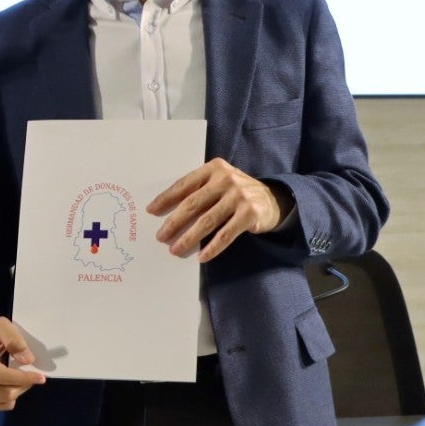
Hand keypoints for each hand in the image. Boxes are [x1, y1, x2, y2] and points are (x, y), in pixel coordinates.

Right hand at [0, 317, 45, 410]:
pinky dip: (12, 397)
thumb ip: (14, 340)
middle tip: (32, 374)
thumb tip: (27, 360)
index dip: (20, 377)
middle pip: (4, 392)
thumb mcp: (1, 326)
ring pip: (5, 400)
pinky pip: (3, 406)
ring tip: (20, 376)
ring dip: (19, 389)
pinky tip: (9, 383)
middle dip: (23, 384)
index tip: (40, 377)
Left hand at [147, 159, 286, 261]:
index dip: (166, 198)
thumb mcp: (219, 182)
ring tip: (176, 249)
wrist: (272, 199)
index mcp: (214, 168)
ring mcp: (239, 196)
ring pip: (207, 221)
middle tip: (161, 236)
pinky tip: (201, 256)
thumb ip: (199, 190)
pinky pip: (226, 235)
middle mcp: (226, 179)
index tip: (151, 211)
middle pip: (193, 204)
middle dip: (174, 222)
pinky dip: (212, 247)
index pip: (184, 184)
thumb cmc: (236, 192)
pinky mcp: (250, 214)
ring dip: (189, 238)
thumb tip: (168, 213)